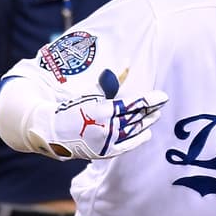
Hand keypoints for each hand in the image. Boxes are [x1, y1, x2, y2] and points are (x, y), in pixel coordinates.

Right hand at [29, 77, 168, 160]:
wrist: (52, 131)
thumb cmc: (74, 107)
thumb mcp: (93, 92)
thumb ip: (113, 80)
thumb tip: (128, 63)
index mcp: (103, 110)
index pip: (134, 104)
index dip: (151, 100)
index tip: (163, 96)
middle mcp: (106, 127)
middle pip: (136, 117)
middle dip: (150, 110)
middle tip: (161, 104)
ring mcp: (106, 141)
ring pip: (134, 130)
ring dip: (147, 122)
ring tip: (156, 115)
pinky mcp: (105, 152)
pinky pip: (128, 145)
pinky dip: (139, 139)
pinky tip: (148, 132)